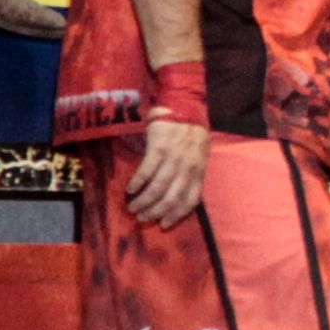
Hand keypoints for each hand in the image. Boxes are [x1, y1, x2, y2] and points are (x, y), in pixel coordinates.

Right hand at [125, 112, 209, 226]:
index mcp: (199, 170)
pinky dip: (138, 183)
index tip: (164, 224)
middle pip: (172, 198)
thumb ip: (192, 172)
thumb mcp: (199, 154)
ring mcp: (174, 158)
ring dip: (144, 201)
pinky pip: (147, 170)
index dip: (177, 214)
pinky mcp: (159, 147)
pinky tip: (130, 189)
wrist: (185, 105)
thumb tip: (179, 191)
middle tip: (141, 217)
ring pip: (158, 188)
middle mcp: (188, 167)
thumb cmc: (191, 131)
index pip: (191, 200)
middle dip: (155, 212)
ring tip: (132, 207)